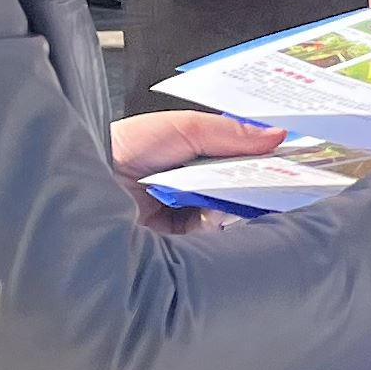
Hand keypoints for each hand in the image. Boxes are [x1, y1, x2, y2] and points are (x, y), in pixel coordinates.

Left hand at [111, 109, 284, 236]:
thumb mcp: (181, 128)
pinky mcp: (179, 241)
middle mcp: (189, 182)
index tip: (286, 153)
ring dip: (236, 205)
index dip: (262, 154)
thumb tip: (274, 135)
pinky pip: (213, 236)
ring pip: (229, 211)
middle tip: (273, 178)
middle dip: (255, 182)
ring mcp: (184, 212)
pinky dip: (219, 227)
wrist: (84, 187)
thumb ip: (228, 132)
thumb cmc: (121, 149)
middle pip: (238, 184)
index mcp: (189, 152)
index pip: (237, 153)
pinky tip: (216, 217)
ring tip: (232, 196)